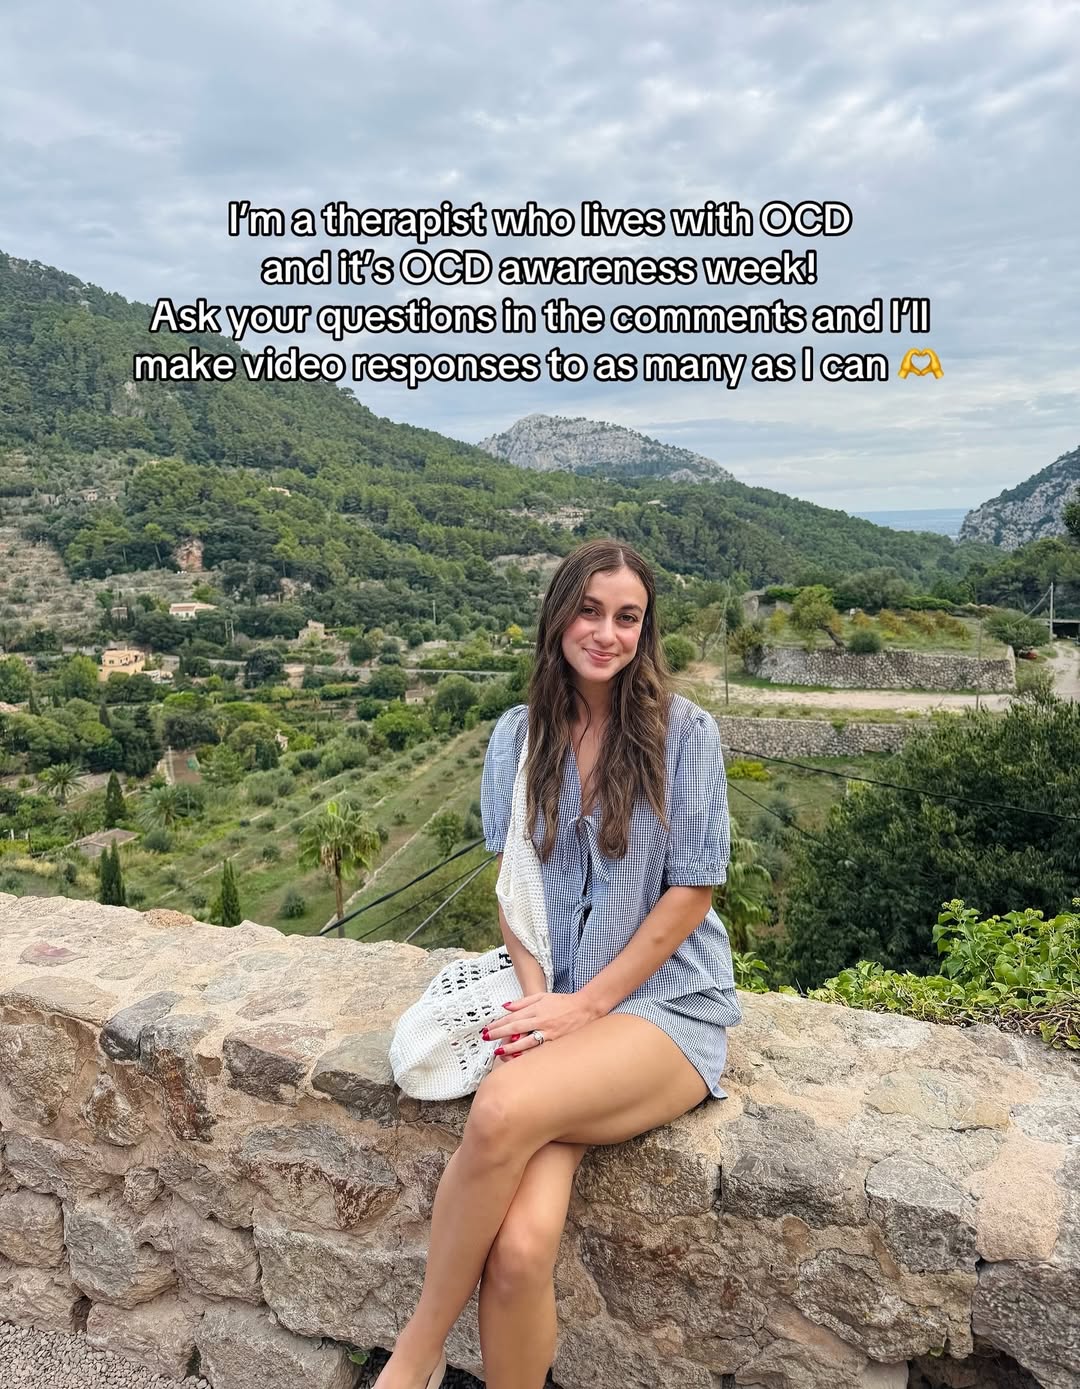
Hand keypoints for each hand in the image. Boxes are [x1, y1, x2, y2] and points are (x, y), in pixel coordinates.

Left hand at [482, 991, 602, 1059]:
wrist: (584, 1008)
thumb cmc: (562, 1002)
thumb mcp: (541, 996)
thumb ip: (522, 1002)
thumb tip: (505, 1007)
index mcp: (536, 1009)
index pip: (513, 1017)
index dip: (498, 1023)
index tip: (487, 1029)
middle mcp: (541, 1021)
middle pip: (516, 1028)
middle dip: (499, 1034)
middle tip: (486, 1038)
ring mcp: (549, 1033)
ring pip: (527, 1042)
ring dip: (511, 1047)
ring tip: (499, 1053)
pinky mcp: (556, 1043)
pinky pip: (539, 1051)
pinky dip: (528, 1056)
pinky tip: (519, 1060)